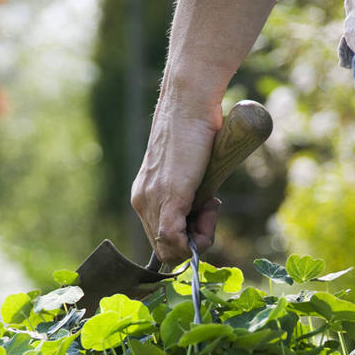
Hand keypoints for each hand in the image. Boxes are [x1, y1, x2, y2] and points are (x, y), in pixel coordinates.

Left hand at [131, 102, 222, 265]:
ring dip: (200, 237)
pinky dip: (196, 239)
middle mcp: (142, 201)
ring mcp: (152, 200)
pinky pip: (173, 239)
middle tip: (211, 210)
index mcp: (145, 196)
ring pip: (172, 249)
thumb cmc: (194, 132)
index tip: (206, 213)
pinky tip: (210, 209)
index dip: (187, 238)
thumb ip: (188, 197)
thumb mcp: (188, 173)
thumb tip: (200, 216)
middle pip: (166, 250)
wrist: (190, 104)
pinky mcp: (168, 196)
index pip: (161, 241)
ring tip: (212, 203)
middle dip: (194, 241)